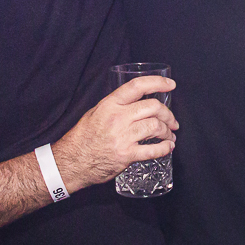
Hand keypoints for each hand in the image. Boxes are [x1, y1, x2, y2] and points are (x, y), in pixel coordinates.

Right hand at [52, 77, 179, 188]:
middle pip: (153, 107)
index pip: (138, 86)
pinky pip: (153, 150)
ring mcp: (123, 137)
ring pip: (156, 127)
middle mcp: (118, 118)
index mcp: (110, 104)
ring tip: (169, 135)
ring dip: (167, 131)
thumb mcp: (95, 113)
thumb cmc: (83, 137)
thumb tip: (137, 101)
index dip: (158, 82)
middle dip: (168, 114)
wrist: (72, 162)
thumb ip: (116, 106)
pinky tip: (167, 147)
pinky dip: (165, 148)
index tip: (171, 84)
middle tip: (172, 120)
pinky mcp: (126, 155)